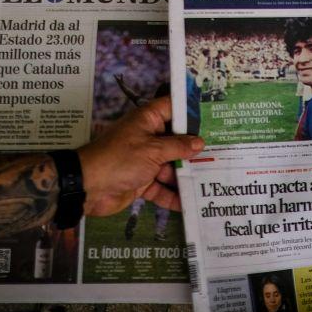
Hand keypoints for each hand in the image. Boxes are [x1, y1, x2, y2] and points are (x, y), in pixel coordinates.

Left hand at [77, 96, 203, 216]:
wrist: (86, 188)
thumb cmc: (119, 159)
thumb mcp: (152, 150)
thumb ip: (178, 146)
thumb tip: (200, 143)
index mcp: (148, 121)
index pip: (173, 108)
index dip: (192, 110)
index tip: (215, 115)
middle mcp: (149, 138)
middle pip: (178, 141)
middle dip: (197, 148)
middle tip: (225, 151)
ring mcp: (146, 161)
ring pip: (173, 166)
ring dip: (188, 174)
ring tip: (214, 179)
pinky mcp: (142, 182)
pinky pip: (162, 188)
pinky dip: (173, 196)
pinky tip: (191, 203)